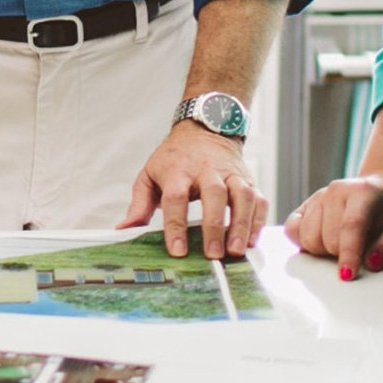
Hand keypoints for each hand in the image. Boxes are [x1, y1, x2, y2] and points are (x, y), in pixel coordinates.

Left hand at [118, 122, 266, 258]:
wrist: (205, 128)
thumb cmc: (175, 158)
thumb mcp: (150, 174)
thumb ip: (139, 203)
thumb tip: (124, 230)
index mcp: (178, 169)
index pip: (177, 196)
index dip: (176, 224)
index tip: (177, 250)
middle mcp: (207, 169)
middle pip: (214, 194)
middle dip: (214, 225)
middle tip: (212, 254)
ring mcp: (231, 172)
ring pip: (242, 195)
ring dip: (241, 223)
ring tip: (236, 251)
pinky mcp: (248, 178)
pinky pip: (259, 197)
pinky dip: (258, 219)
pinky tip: (252, 240)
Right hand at [283, 171, 382, 279]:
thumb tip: (371, 262)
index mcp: (363, 193)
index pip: (351, 225)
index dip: (348, 253)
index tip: (347, 275)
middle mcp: (336, 191)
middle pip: (327, 238)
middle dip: (340, 255)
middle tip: (356, 253)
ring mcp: (319, 196)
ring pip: (308, 237)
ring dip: (323, 251)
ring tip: (341, 246)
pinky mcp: (306, 204)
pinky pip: (292, 230)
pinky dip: (303, 242)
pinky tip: (321, 243)